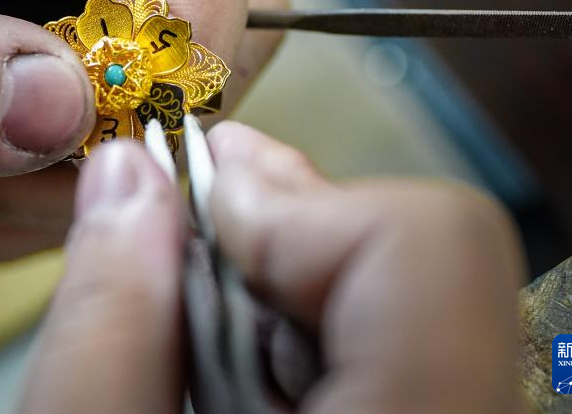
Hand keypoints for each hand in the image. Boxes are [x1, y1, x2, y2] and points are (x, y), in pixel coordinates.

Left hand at [0, 0, 285, 246]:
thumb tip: (62, 108)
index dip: (181, 16)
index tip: (122, 124)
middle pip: (200, 3)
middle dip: (129, 118)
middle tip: (20, 166)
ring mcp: (44, 17)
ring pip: (158, 100)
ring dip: (66, 181)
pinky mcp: (34, 91)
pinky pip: (104, 161)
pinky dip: (34, 209)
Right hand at [19, 123, 525, 412]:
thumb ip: (103, 326)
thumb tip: (127, 180)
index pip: (421, 239)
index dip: (292, 204)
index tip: (199, 216)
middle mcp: (468, 413)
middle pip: (402, 247)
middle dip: (267, 236)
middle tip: (174, 254)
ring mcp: (463, 408)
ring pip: (393, 286)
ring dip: (272, 286)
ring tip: (196, 343)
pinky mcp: (435, 405)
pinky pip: (393, 329)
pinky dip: (297, 326)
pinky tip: (235, 373)